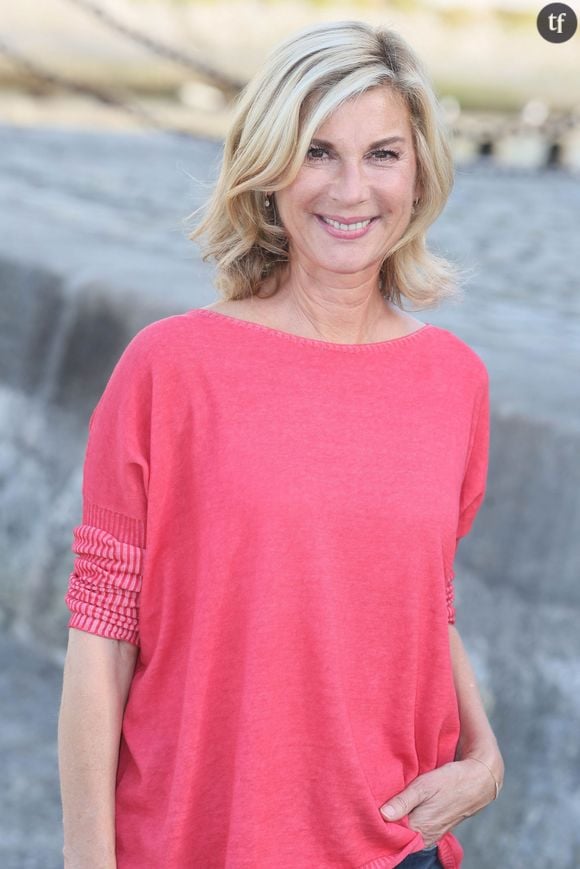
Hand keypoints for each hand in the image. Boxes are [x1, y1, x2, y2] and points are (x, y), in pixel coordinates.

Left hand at [379, 758, 499, 847]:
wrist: (477, 782)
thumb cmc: (450, 781)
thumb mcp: (424, 786)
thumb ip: (403, 802)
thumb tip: (383, 815)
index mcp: (420, 828)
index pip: (390, 833)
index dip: (376, 821)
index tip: (366, 809)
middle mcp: (424, 837)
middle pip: (396, 833)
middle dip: (384, 821)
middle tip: (372, 803)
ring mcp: (429, 835)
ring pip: (404, 831)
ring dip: (394, 819)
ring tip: (384, 802)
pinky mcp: (433, 829)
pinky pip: (413, 828)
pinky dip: (404, 819)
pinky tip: (398, 807)